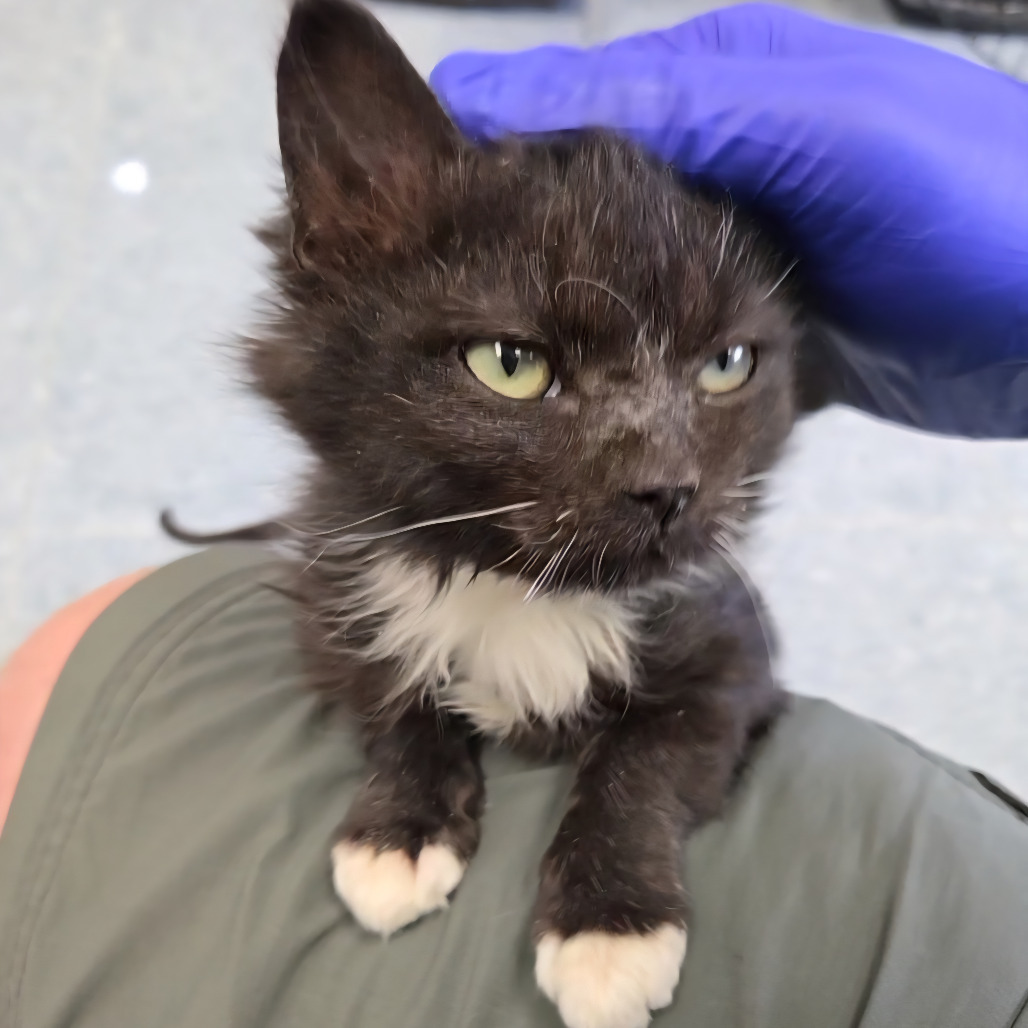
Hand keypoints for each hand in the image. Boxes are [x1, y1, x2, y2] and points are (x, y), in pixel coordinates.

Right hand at [431, 4, 1027, 436]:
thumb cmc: (969, 205)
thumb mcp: (823, 131)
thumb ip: (672, 106)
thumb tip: (483, 93)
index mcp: (720, 90)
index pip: (565, 120)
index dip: (482, 171)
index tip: (403, 228)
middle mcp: (719, 162)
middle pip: (583, 210)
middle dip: (514, 261)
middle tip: (429, 320)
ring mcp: (739, 251)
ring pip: (619, 285)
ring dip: (568, 324)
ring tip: (495, 372)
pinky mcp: (759, 328)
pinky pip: (669, 342)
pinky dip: (631, 369)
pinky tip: (592, 403)